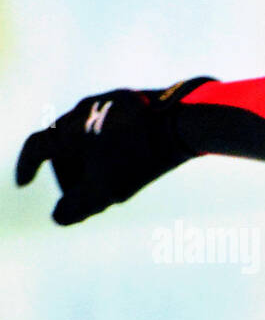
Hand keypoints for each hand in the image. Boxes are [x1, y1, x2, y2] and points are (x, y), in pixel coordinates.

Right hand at [15, 77, 213, 224]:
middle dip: (68, 171)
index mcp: (69, 128)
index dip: (27, 166)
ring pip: (87, 134)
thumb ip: (78, 206)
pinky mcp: (133, 101)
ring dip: (90, 159)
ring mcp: (109, 102)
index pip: (36, 147)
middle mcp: (83, 109)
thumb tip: (59, 218)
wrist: (185, 121)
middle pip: (63, 143)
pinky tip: (131, 161)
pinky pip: (110, 126)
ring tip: (109, 181)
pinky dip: (110, 147)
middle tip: (81, 195)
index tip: (24, 183)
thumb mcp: (107, 189)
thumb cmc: (142, 157)